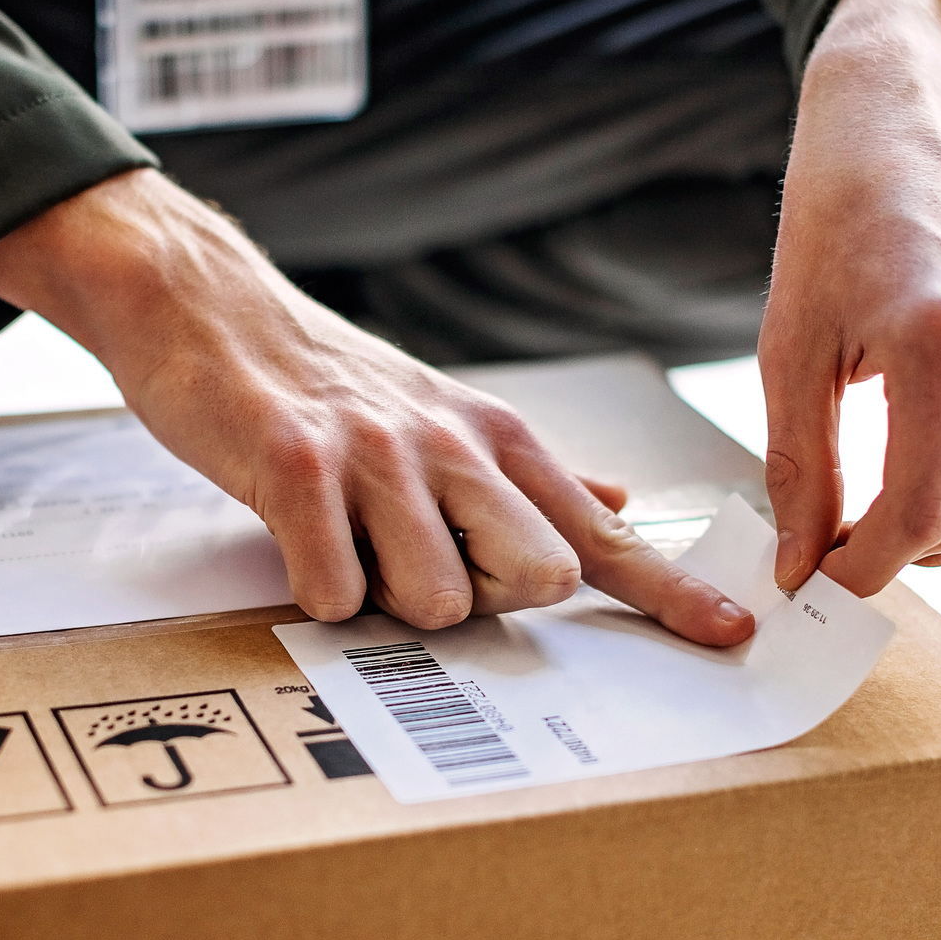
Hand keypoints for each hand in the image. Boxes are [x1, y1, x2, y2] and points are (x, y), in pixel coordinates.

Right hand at [0, 168, 754, 645]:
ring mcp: (376, 453)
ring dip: (385, 599)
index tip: (732, 633)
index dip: (670, 590)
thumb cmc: (326, 381)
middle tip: (420, 557)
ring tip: (346, 538)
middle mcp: (451, 444)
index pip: (600, 534)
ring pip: (434, 600)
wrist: (207, 306)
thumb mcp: (442, 416)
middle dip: (485, 601)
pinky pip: (333, 592)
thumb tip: (616, 504)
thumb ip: (528, 475)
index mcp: (494, 438)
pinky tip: (298, 537)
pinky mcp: (296, 466)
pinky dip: (316, 588)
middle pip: (537, 579)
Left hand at [762, 0, 940, 596]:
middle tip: (848, 544)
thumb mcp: (787, 351)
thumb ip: (799, 471)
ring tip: (902, 511)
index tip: (823, 582)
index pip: (920, 514)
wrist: (901, 125)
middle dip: (907, 553)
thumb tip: (804, 572)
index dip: (867, 568)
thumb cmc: (831, 233)